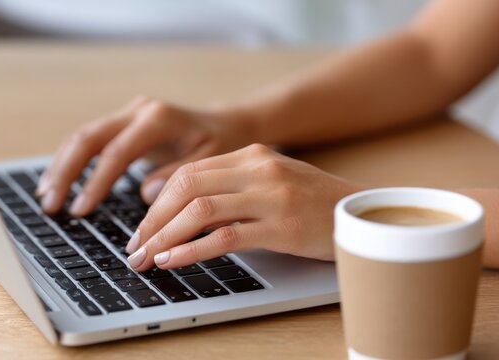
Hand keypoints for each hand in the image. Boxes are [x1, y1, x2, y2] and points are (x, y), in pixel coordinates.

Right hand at [37, 96, 254, 214]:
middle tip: (51, 206)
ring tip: (46, 196)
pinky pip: (90, 140)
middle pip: (89, 137)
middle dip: (66, 173)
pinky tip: (58, 181)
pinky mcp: (124, 123)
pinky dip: (71, 160)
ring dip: (61, 166)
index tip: (81, 211)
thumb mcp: (210, 164)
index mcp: (159, 119)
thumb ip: (179, 178)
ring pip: (83, 136)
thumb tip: (148, 194)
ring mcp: (129, 113)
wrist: (227, 125)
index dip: (95, 183)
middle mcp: (140, 110)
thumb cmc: (222, 147)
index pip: (116, 152)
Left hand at [125, 144, 363, 271]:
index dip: (157, 201)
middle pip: (186, 187)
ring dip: (164, 236)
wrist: (363, 212)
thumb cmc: (313, 202)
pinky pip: (224, 236)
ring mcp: (271, 196)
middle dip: (152, 219)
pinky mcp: (282, 226)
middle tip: (135, 246)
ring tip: (146, 257)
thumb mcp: (270, 182)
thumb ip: (230, 187)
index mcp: (252, 155)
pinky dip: (191, 250)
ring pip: (199, 210)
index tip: (142, 226)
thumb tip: (179, 210)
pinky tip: (173, 260)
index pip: (189, 172)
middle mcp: (259, 169)